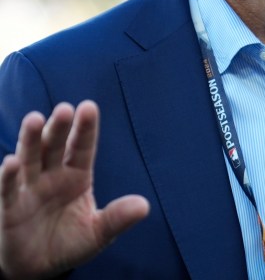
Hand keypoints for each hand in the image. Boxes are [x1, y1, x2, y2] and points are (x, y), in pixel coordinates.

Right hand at [0, 101, 148, 278]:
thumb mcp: (98, 232)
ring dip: (31, 139)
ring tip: (34, 119)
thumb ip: (117, 218)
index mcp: (77, 175)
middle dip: (59, 127)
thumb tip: (144, 207)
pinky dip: (9, 175)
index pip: (82, 146)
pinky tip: (12, 162)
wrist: (39, 269)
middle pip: (55, 145)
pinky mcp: (10, 207)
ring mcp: (30, 188)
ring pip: (31, 158)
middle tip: (64, 109)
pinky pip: (9, 188)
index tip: (89, 107)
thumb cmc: (71, 242)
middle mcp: (53, 175)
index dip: (85, 127)